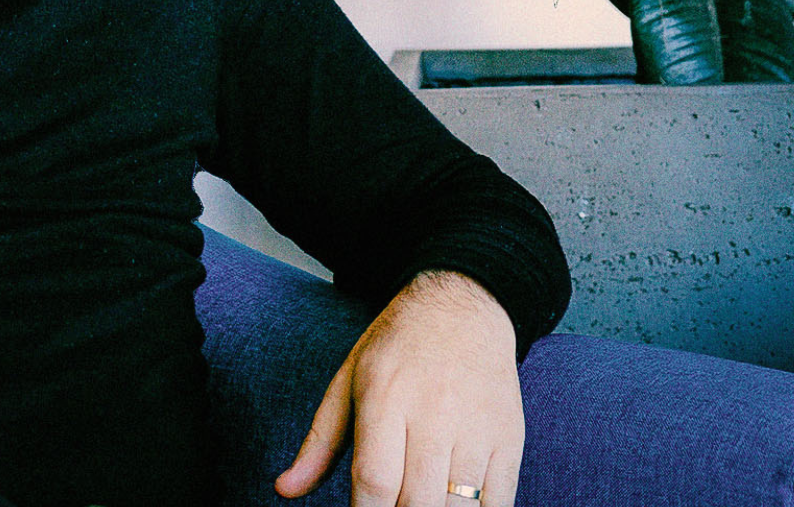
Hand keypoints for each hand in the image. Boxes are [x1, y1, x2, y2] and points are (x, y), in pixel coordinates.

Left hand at [273, 270, 522, 506]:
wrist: (462, 307)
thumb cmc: (396, 349)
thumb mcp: (348, 381)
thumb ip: (319, 443)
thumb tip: (284, 489)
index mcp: (385, 397)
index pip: (375, 480)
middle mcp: (433, 414)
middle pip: (418, 503)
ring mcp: (477, 429)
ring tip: (415, 506)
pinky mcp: (509, 440)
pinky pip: (498, 503)